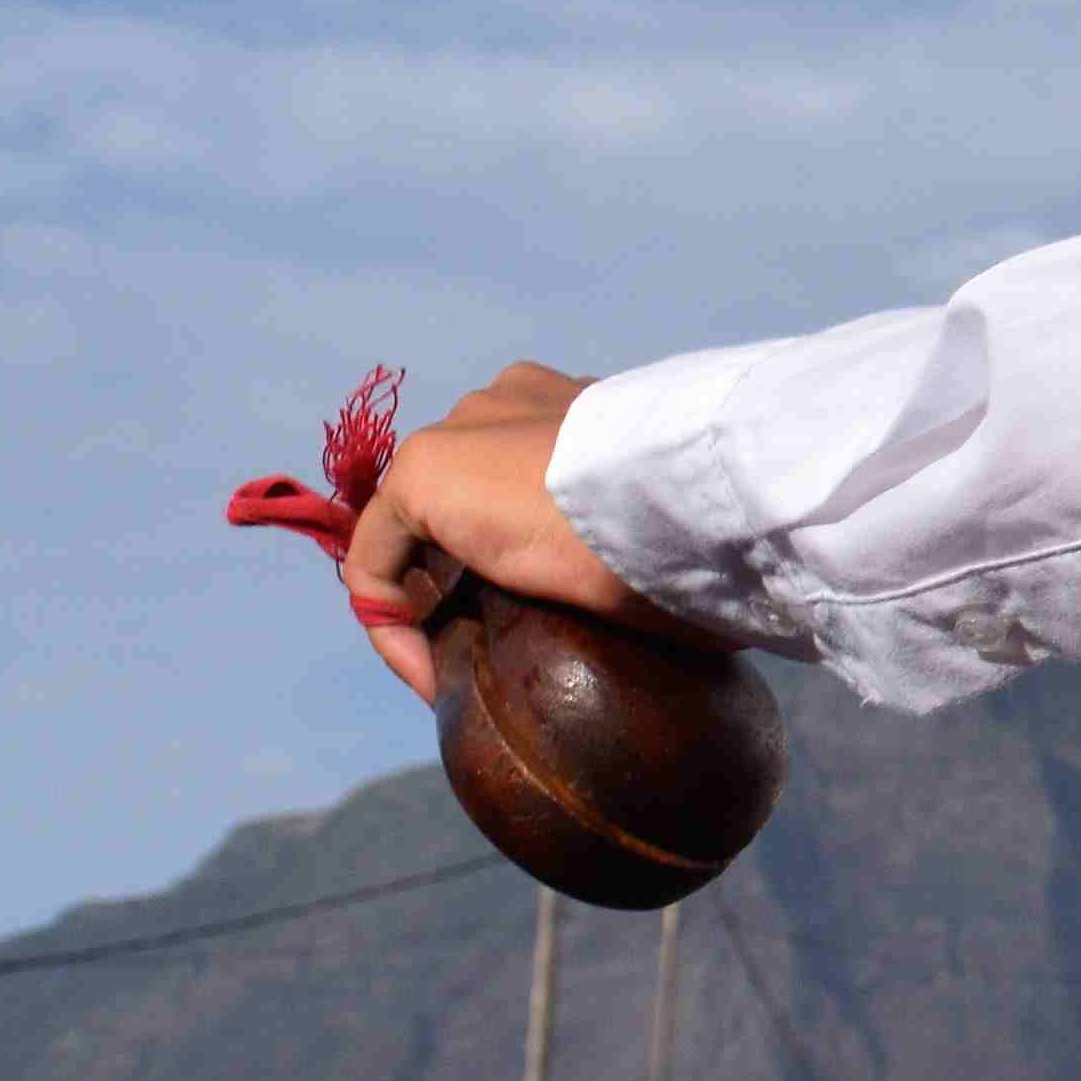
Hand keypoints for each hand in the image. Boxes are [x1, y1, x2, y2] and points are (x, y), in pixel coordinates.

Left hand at [335, 363, 681, 704]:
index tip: (548, 616)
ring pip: (420, 532)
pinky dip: (392, 627)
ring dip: (437, 601)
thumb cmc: (702, 517)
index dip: (523, 550)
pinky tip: (432, 676)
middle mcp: (506, 404)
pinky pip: (377, 564)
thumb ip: (649, 537)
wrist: (683, 495)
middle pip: (462, 501)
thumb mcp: (672, 523)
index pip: (521, 476)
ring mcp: (459, 435)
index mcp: (574, 406)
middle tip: (506, 646)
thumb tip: (679, 600)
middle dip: (472, 576)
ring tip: (469, 666)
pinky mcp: (421, 475)